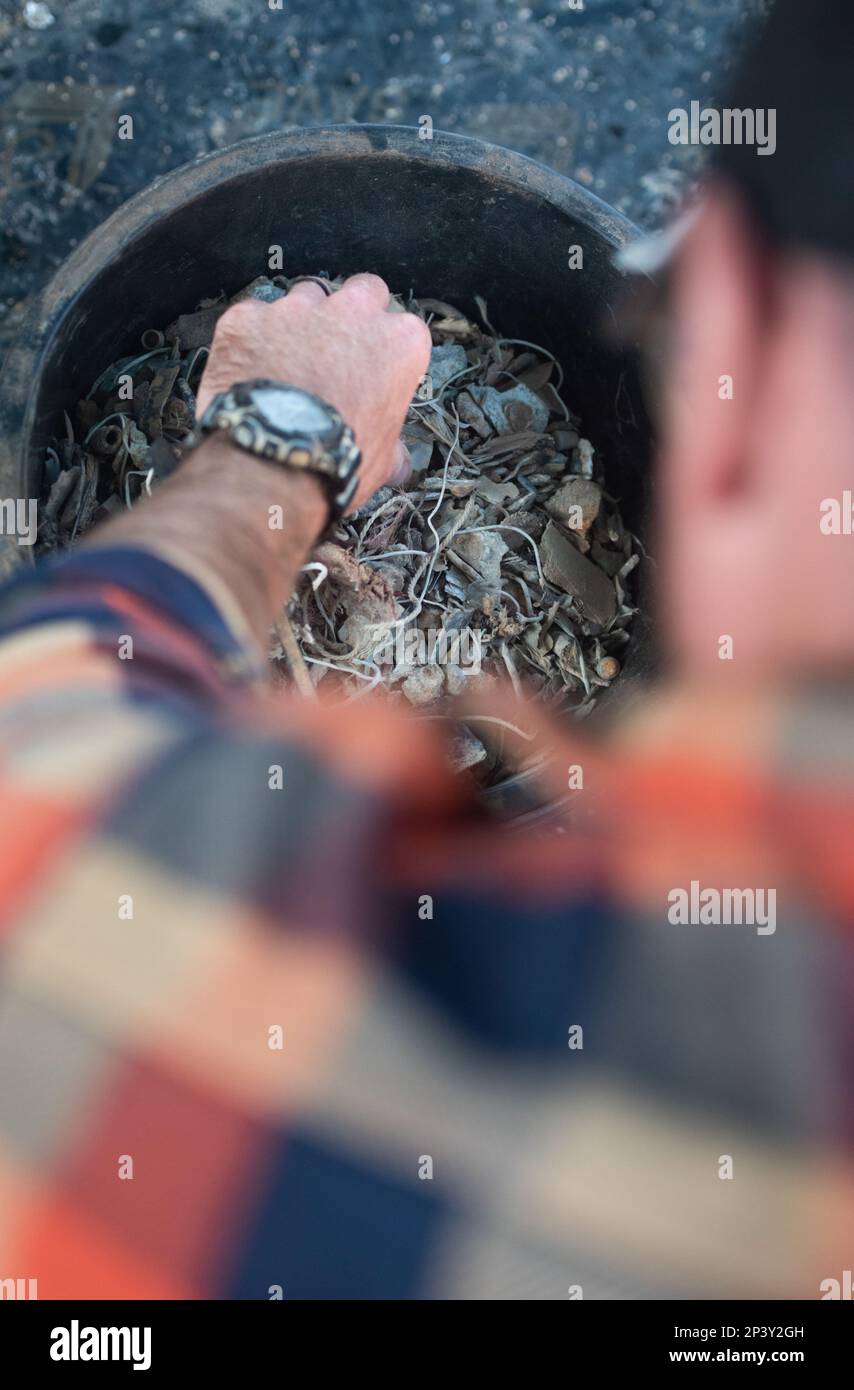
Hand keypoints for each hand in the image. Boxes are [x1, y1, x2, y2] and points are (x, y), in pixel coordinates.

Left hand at [196, 273, 431, 508]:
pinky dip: (253, 339)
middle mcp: (352, 312)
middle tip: (338, 351)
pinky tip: (250, 371)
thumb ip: (393, 447)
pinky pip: (254, 318)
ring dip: (301, 324)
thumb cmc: (335, 460)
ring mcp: (298, 308)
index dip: (386, 353)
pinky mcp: (250, 317)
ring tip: (288, 365)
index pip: (403, 330)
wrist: (272, 462)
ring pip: (305, 298)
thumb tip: (398, 462)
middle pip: (362, 293)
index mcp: (398, 342)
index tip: (375, 374)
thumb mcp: (383, 460)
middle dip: (352, 315)